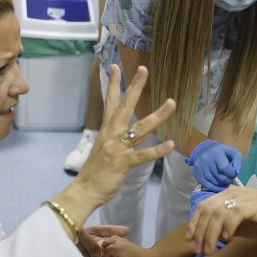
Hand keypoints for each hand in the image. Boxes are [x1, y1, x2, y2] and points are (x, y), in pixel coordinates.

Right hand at [74, 65, 175, 206]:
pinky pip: (143, 155)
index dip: (112, 84)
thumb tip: (122, 133)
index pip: (110, 102)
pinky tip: (170, 143)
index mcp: (106, 130)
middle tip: (144, 69)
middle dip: (135, 87)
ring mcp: (118, 148)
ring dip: (157, 115)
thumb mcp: (103, 148)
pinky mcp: (124, 163)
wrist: (85, 190)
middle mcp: (112, 134)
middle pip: (125, 106)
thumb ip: (114, 138)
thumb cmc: (95, 171)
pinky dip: (157, 150)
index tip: (115, 66)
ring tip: (172, 102)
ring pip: (140, 127)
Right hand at [185, 140, 241, 191]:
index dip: (232, 174)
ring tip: (225, 182)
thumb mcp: (232, 152)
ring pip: (214, 182)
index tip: (234, 174)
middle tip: (230, 180)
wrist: (204, 150)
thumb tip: (236, 172)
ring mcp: (200, 167)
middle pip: (220, 177)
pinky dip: (215, 188)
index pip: (225, 168)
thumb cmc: (221, 153)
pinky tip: (219, 187)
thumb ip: (237, 161)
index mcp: (216, 152)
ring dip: (222, 185)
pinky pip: (207, 185)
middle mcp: (206, 159)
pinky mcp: (196, 174)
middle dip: (227, 180)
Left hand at [186, 186, 256, 254]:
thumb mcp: (241, 225)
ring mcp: (243, 197)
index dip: (194, 222)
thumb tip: (205, 237)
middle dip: (200, 231)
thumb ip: (224, 227)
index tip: (190, 239)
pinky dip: (227, 228)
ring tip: (210, 249)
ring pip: (217, 213)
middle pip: (207, 210)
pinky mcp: (253, 205)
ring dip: (211, 234)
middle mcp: (233, 192)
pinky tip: (227, 240)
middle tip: (200, 249)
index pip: (204, 205)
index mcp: (228, 194)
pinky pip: (234, 214)